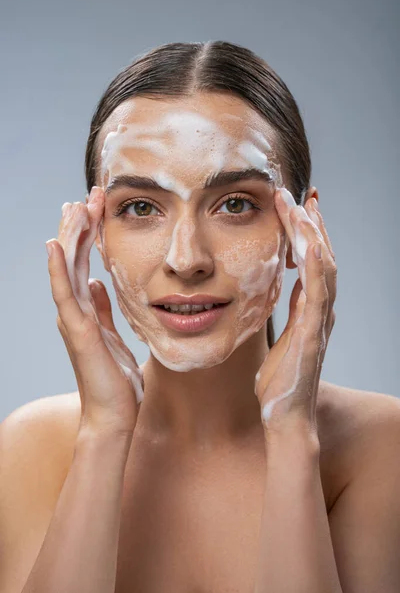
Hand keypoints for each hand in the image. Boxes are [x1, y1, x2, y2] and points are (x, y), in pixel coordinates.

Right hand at [46, 186, 143, 438]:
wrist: (114, 414)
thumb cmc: (115, 379)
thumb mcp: (113, 334)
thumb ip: (103, 308)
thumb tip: (97, 283)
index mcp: (86, 309)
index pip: (84, 262)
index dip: (88, 234)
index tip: (97, 206)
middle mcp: (76, 311)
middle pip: (73, 260)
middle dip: (80, 226)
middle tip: (87, 195)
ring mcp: (74, 320)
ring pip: (67, 270)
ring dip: (70, 237)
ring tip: (73, 208)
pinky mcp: (78, 332)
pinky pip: (66, 295)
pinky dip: (59, 270)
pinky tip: (55, 245)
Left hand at [255, 188, 336, 435]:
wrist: (285, 416)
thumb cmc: (279, 381)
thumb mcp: (278, 338)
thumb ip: (285, 314)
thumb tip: (280, 291)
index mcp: (310, 310)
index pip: (312, 262)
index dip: (307, 233)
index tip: (297, 206)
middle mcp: (321, 310)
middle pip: (323, 256)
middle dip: (312, 223)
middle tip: (301, 193)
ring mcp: (321, 320)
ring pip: (324, 266)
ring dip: (313, 234)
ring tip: (300, 205)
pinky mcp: (314, 332)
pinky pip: (318, 291)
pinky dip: (316, 264)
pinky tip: (309, 242)